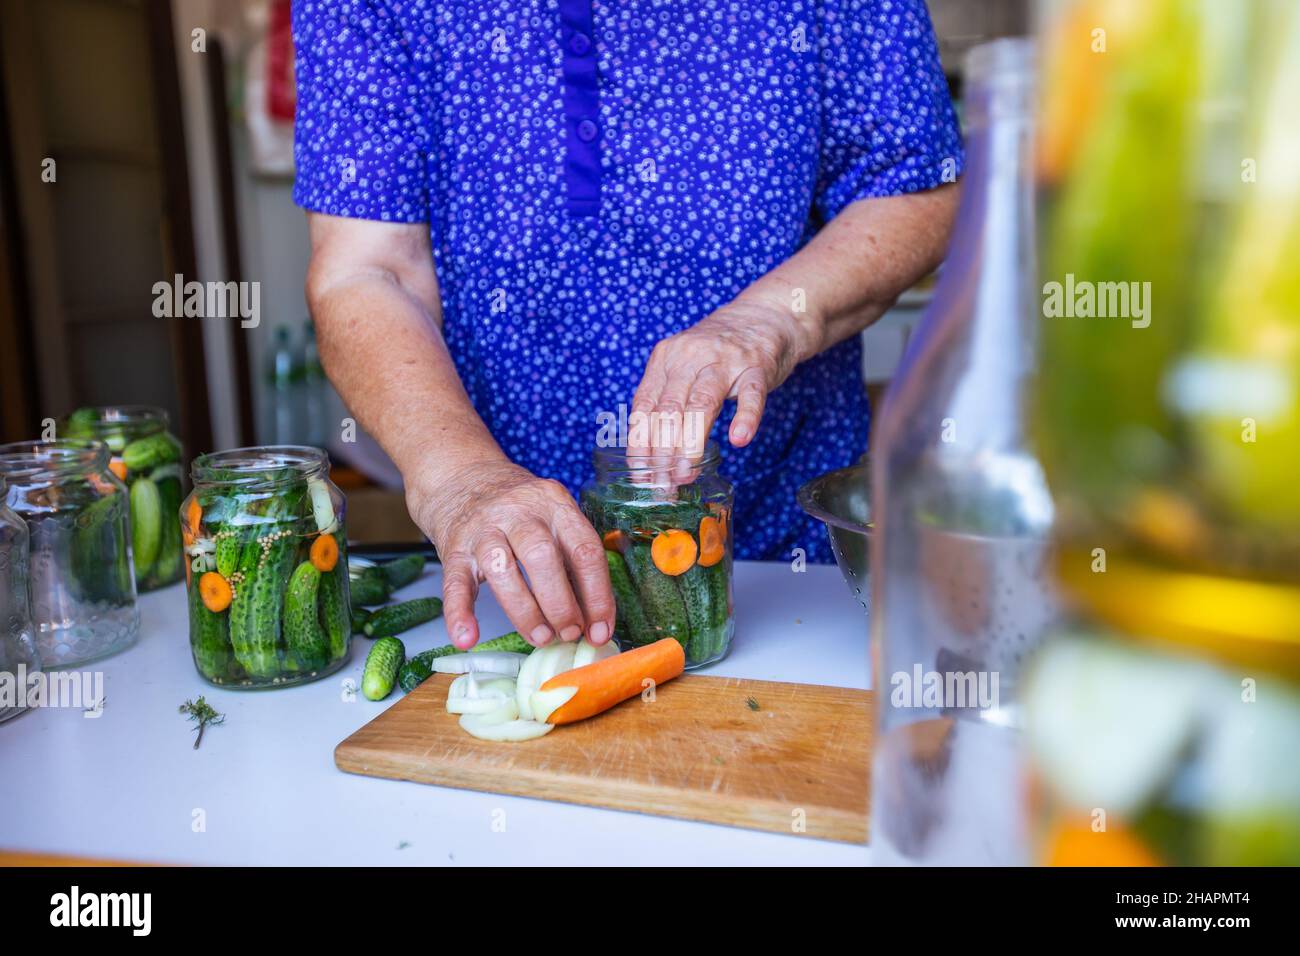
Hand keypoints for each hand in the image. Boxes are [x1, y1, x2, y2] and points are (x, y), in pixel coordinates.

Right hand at [407, 458, 614, 650]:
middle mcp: (519, 511)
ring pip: (503, 570)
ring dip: (525, 611)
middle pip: (543, 557)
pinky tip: (468, 638)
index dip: (597, 596)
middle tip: (570, 634)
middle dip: (561, 604)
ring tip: (541, 637)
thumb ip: (571, 558)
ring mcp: (483, 529)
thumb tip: (593, 618)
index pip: (584, 550)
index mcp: (554, 504)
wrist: (462, 478)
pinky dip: (459, 613)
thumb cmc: (519, 509)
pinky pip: (455, 584)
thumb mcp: (553, 516)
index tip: (601, 630)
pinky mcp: (454, 548)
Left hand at [630, 295, 819, 463]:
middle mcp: (690, 356)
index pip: (645, 406)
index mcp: (665, 358)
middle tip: (663, 485)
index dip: (640, 443)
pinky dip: (745, 417)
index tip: (640, 475)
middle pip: (669, 409)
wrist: (764, 316)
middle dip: (663, 452)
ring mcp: (725, 360)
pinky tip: (739, 439)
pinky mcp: (757, 367)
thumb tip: (652, 456)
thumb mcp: (683, 367)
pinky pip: (752, 395)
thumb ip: (668, 401)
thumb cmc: (718, 352)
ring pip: (702, 403)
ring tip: (686, 473)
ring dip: (691, 442)